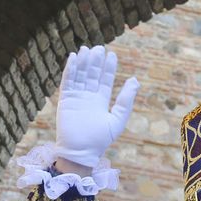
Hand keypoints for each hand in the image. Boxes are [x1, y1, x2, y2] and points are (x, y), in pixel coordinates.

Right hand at [53, 46, 137, 171]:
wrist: (81, 152)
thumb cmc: (100, 140)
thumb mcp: (117, 118)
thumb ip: (126, 100)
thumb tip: (135, 80)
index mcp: (101, 101)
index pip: (105, 79)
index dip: (108, 67)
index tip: (111, 54)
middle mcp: (88, 97)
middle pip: (92, 74)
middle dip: (95, 61)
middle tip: (99, 48)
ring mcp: (76, 98)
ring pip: (80, 75)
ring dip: (83, 63)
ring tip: (87, 49)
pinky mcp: (65, 100)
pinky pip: (67, 81)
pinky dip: (70, 70)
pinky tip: (74, 58)